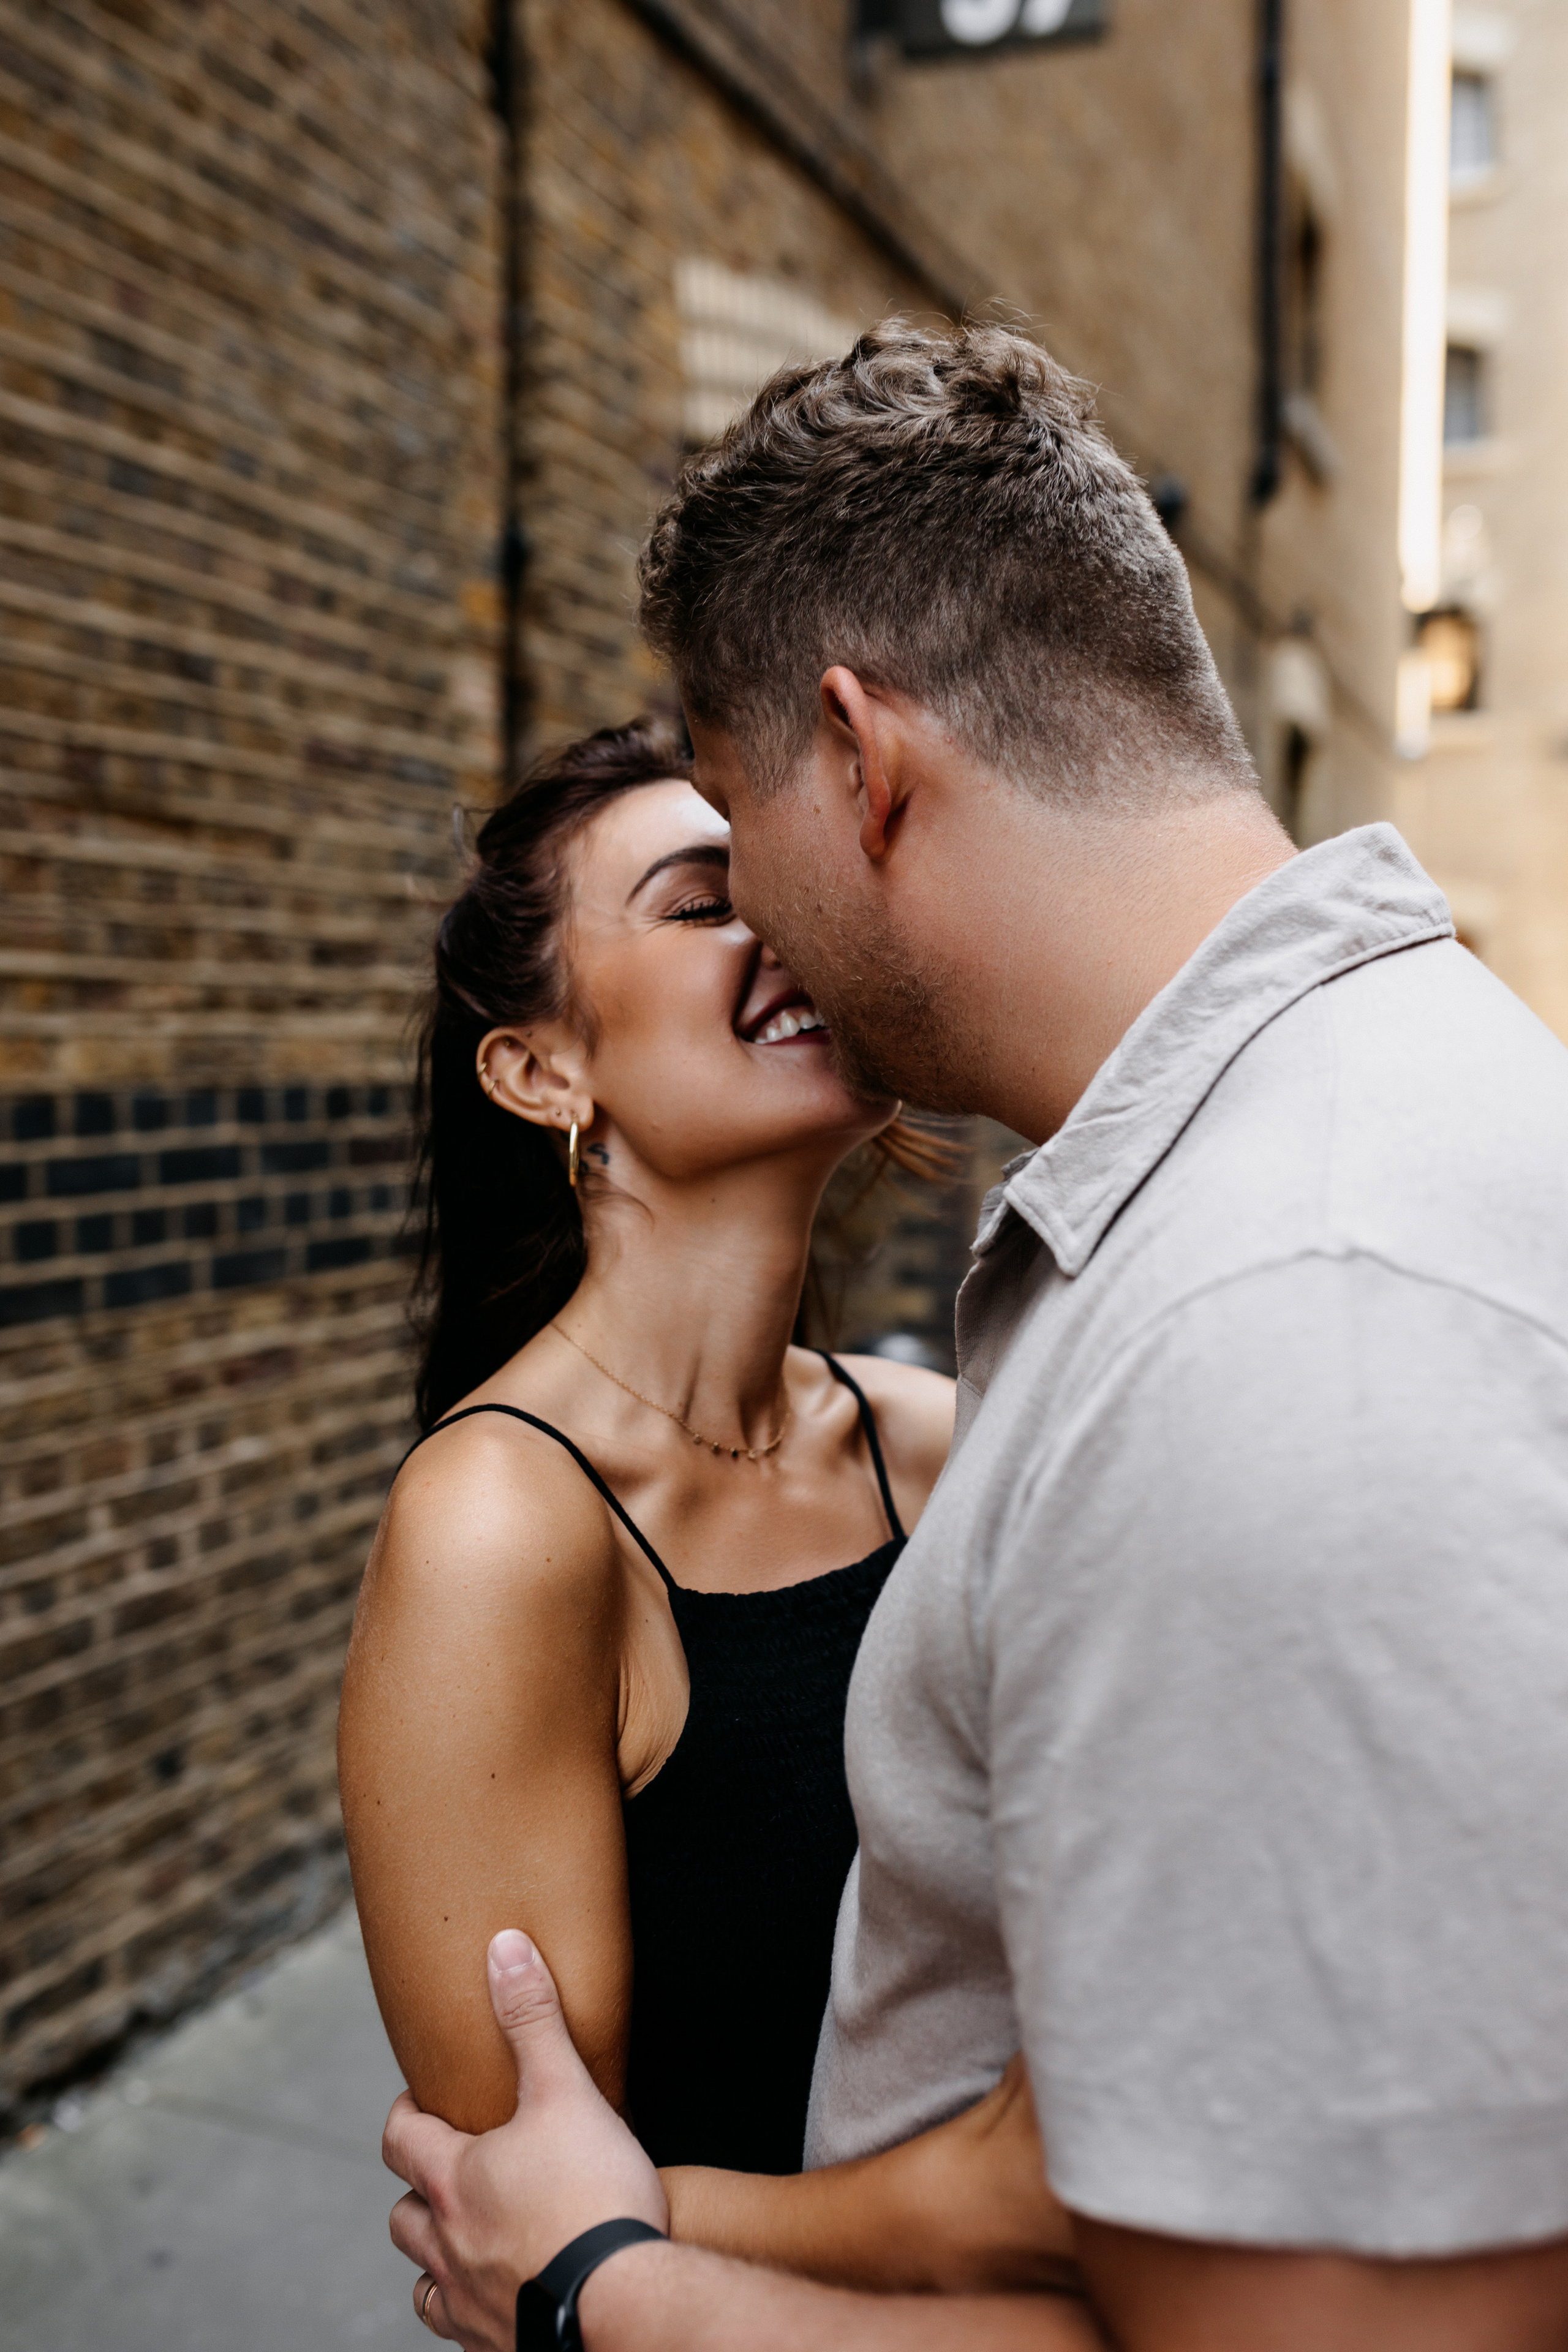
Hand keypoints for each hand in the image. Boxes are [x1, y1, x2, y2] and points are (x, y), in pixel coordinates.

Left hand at [384, 1929, 667, 2348]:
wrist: (618, 2305)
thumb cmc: (592, 2200)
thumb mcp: (566, 2091)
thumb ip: (534, 2020)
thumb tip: (503, 1949)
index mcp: (456, 2180)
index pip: (401, 2138)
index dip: (407, 2114)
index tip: (425, 2101)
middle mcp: (449, 2245)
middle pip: (404, 2215)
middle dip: (418, 2190)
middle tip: (447, 2169)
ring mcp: (469, 2302)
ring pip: (423, 2281)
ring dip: (434, 2258)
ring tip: (463, 2239)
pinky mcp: (496, 2345)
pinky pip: (458, 2330)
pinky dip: (467, 2310)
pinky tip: (495, 2298)